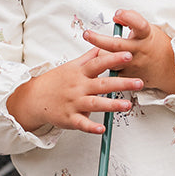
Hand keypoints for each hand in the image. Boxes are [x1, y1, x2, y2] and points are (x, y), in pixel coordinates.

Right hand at [5, 47, 142, 134]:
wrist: (34, 98)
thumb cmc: (56, 82)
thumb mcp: (71, 66)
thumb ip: (89, 58)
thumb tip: (103, 47)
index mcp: (80, 73)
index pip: (99, 63)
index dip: (114, 59)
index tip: (129, 55)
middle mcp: (78, 87)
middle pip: (102, 84)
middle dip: (122, 83)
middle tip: (139, 82)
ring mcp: (74, 103)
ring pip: (95, 104)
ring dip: (112, 105)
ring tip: (127, 106)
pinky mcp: (70, 118)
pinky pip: (82, 123)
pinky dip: (91, 127)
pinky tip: (102, 128)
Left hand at [83, 10, 174, 95]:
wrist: (170, 70)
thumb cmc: (157, 47)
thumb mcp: (149, 30)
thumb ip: (132, 21)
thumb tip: (116, 17)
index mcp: (147, 36)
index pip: (139, 24)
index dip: (128, 17)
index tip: (118, 12)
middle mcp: (140, 51)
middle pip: (116, 45)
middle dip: (99, 39)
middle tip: (87, 35)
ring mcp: (134, 65)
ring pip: (111, 60)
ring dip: (100, 54)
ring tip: (95, 49)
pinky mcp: (129, 77)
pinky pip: (113, 70)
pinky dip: (106, 65)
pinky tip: (102, 63)